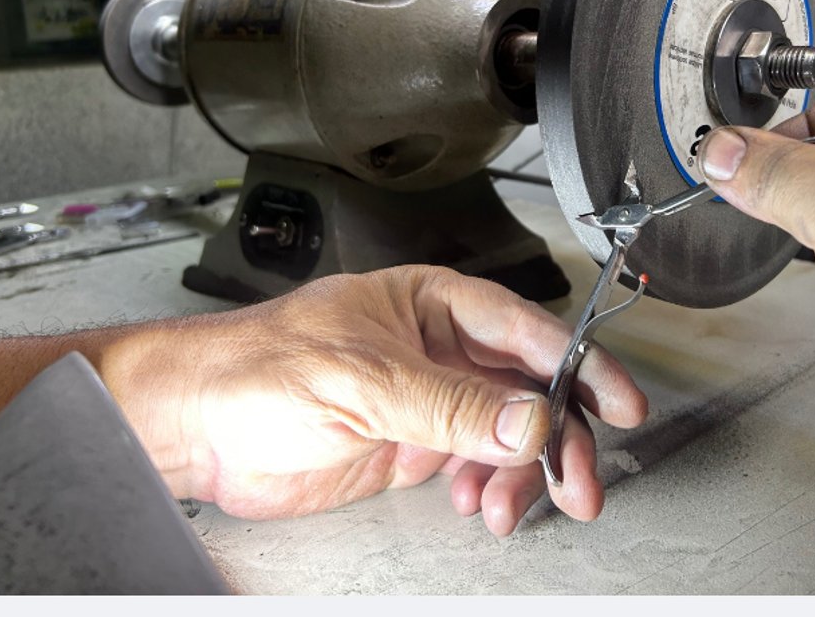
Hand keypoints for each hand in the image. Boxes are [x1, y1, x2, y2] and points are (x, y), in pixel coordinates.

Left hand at [91, 265, 647, 535]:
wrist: (193, 424)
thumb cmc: (253, 368)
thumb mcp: (362, 380)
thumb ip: (450, 405)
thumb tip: (528, 420)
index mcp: (432, 304)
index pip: (528, 330)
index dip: (581, 366)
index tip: (621, 404)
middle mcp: (437, 349)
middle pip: (530, 390)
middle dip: (561, 438)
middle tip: (579, 486)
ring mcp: (425, 401)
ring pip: (507, 435)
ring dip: (523, 474)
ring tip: (512, 509)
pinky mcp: (408, 448)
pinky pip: (473, 467)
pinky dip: (487, 490)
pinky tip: (477, 507)